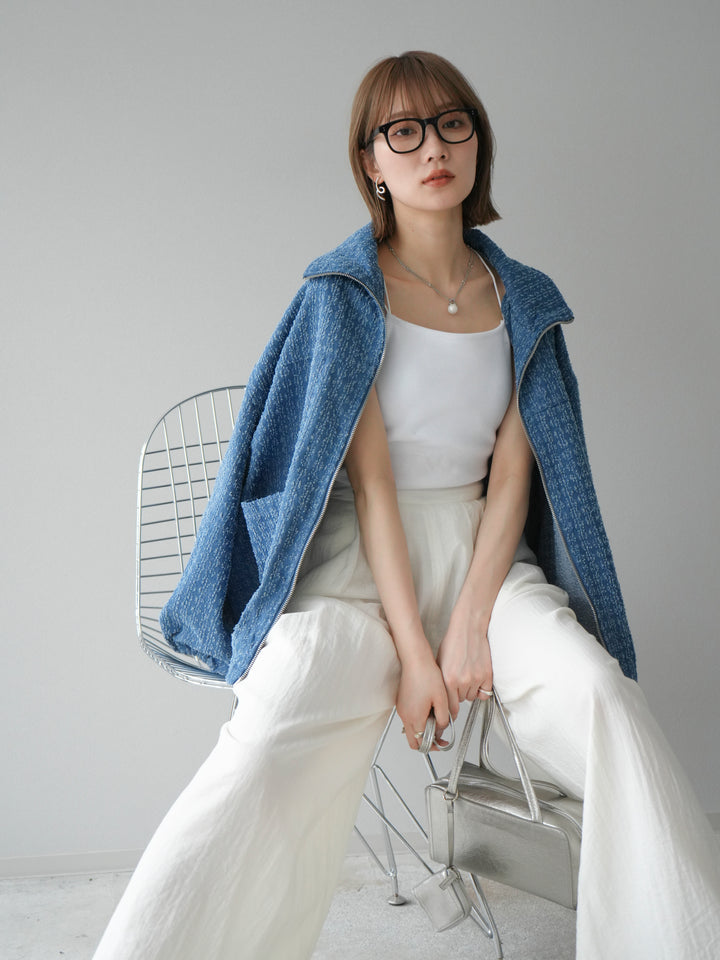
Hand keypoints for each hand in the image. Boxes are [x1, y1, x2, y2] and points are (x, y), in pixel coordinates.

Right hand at [396, 652, 449, 750]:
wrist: (415, 661)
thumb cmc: (426, 675)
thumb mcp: (442, 700)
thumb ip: (443, 719)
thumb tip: (441, 728)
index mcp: (415, 717)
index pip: (422, 743)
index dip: (434, 746)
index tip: (442, 743)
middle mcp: (405, 715)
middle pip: (414, 740)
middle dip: (427, 742)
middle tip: (438, 737)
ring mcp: (401, 709)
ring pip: (411, 730)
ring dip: (422, 730)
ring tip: (435, 719)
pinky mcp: (401, 703)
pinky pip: (409, 718)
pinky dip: (418, 720)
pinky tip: (428, 710)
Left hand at [436, 600, 493, 719]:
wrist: (469, 629)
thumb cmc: (453, 643)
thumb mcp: (439, 663)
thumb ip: (441, 682)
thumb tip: (440, 697)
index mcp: (448, 679)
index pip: (449, 707)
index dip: (448, 709)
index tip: (449, 711)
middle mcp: (462, 681)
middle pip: (460, 701)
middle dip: (457, 694)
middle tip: (457, 682)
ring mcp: (476, 679)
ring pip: (472, 697)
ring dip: (469, 690)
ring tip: (466, 675)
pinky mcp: (487, 676)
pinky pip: (485, 693)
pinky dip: (481, 688)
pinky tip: (476, 677)